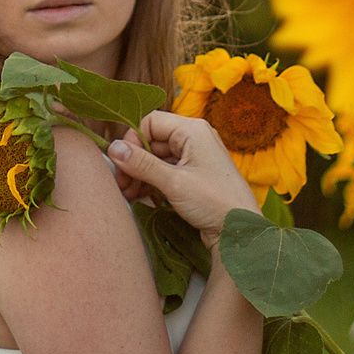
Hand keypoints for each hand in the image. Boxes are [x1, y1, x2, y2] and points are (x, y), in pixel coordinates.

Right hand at [107, 110, 259, 244]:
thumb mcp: (174, 182)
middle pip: (152, 141)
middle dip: (134, 162)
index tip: (123, 164)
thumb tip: (113, 148)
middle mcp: (193, 138)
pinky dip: (151, 182)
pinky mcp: (192, 175)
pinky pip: (164, 171)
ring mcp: (194, 157)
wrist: (240, 231)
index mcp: (192, 130)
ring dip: (140, 175)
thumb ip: (142, 164)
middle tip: (122, 185)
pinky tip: (141, 198)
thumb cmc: (214, 202)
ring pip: (156, 158)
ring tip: (129, 195)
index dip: (133, 141)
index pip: (150, 122)